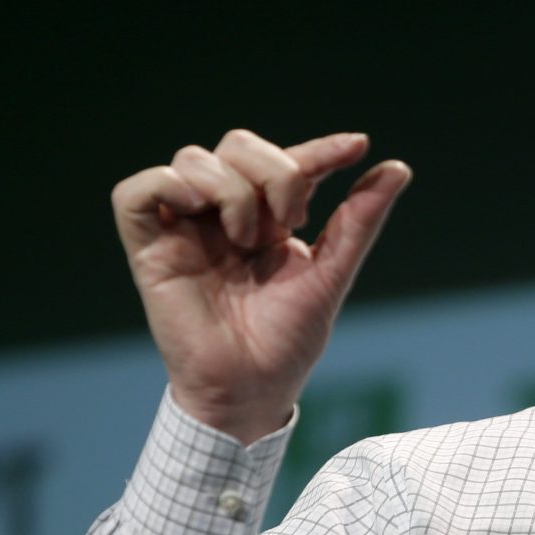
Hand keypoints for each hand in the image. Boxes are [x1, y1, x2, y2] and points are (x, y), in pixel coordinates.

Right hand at [112, 129, 410, 442]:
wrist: (251, 389)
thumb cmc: (288, 341)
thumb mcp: (331, 274)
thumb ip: (360, 221)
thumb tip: (398, 168)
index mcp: (267, 219)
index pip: (289, 162)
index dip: (321, 148)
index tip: (357, 146)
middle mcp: (223, 215)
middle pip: (238, 145)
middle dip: (275, 171)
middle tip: (291, 221)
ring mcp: (184, 227)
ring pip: (194, 158)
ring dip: (232, 189)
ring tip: (247, 241)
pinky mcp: (147, 246)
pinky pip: (136, 191)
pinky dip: (168, 184)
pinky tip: (199, 210)